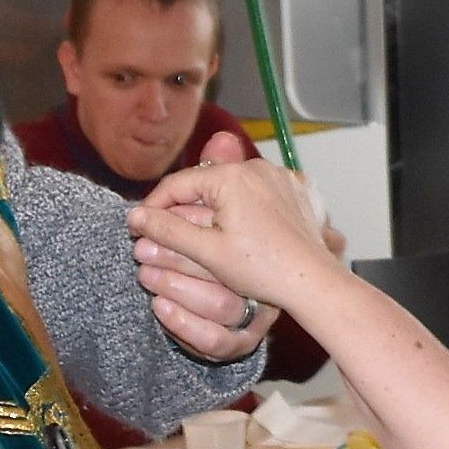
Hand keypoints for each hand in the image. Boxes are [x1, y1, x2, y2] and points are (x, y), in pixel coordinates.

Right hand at [130, 144, 345, 331]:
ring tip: (199, 235)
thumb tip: (135, 217)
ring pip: (230, 188)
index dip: (154, 206)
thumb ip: (167, 230)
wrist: (313, 281)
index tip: (140, 225)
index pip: (178, 183)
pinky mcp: (293, 190)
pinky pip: (256, 192)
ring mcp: (278, 176)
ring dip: (212, 208)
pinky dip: (241, 207)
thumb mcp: (207, 251)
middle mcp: (256, 167)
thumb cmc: (263, 269)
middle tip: (165, 234)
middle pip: (204, 184)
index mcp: (231, 176)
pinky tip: (236, 231)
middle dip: (183, 209)